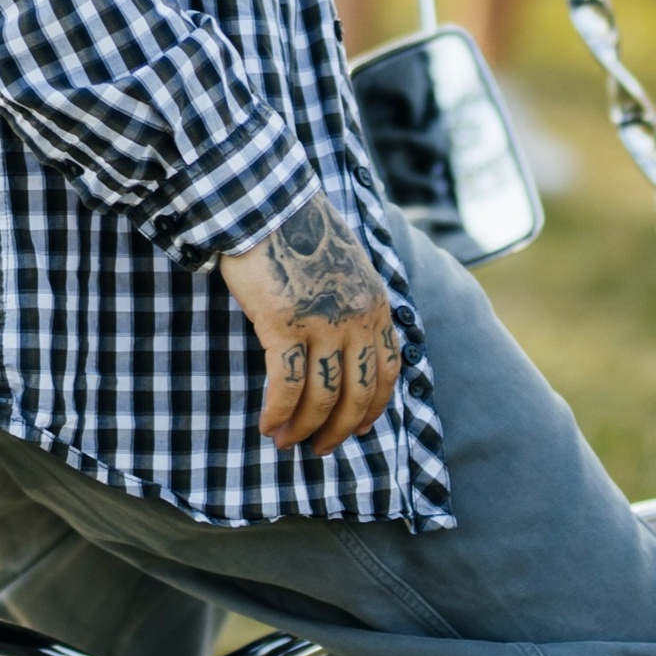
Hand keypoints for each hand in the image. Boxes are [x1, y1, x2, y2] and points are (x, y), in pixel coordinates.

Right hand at [220, 196, 399, 455]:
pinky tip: (267, 424)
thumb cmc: (299, 231)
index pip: (388, 370)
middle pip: (358, 394)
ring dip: (304, 428)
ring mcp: (323, 322)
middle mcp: (358, 318)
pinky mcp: (285, 324)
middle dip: (339, 429)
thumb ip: (353, 303)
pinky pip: (286, 385)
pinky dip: (278, 412)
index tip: (360, 429)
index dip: (375, 407)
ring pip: (322, 396)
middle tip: (320, 450)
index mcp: (377, 304)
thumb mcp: (346, 267)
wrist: (267, 204)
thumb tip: (343, 342)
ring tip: (286, 443)